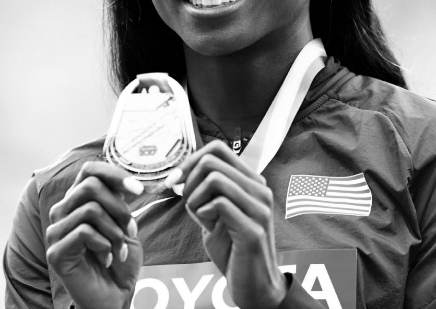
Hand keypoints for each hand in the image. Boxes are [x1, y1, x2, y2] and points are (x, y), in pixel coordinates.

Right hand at [46, 161, 144, 308]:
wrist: (114, 295)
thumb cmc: (118, 260)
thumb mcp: (124, 224)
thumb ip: (119, 201)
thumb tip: (128, 182)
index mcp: (78, 201)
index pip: (89, 170)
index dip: (114, 174)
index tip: (138, 190)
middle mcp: (63, 211)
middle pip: (91, 186)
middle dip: (120, 207)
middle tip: (130, 229)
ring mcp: (56, 231)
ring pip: (91, 209)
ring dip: (115, 231)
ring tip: (119, 249)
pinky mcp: (55, 252)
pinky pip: (84, 232)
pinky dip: (105, 245)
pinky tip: (107, 258)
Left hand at [165, 141, 287, 308]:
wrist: (254, 286)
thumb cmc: (233, 250)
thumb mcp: (216, 215)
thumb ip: (206, 192)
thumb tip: (181, 174)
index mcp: (251, 182)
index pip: (218, 148)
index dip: (189, 160)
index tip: (175, 181)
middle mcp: (260, 190)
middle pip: (211, 160)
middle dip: (188, 180)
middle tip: (185, 202)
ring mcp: (259, 208)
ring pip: (215, 178)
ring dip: (195, 197)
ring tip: (199, 216)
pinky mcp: (253, 229)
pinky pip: (219, 203)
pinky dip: (203, 212)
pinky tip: (208, 226)